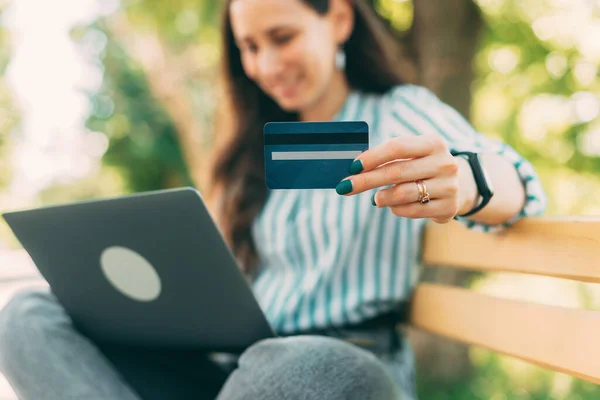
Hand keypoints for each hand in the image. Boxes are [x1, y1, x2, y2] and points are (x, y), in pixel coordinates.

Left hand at [335, 134, 476, 223]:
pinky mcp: (449, 207)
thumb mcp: (412, 155)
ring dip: (382, 197)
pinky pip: (413, 210)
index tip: (352, 167)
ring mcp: (449, 186)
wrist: (459, 185)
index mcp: (433, 143)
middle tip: (345, 187)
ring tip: (375, 199)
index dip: (372, 157)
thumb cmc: (422, 166)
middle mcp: (445, 163)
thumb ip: (388, 158)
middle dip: (366, 180)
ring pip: (404, 193)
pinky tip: (393, 206)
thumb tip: (353, 169)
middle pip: (396, 172)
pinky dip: (397, 209)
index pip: (397, 147)